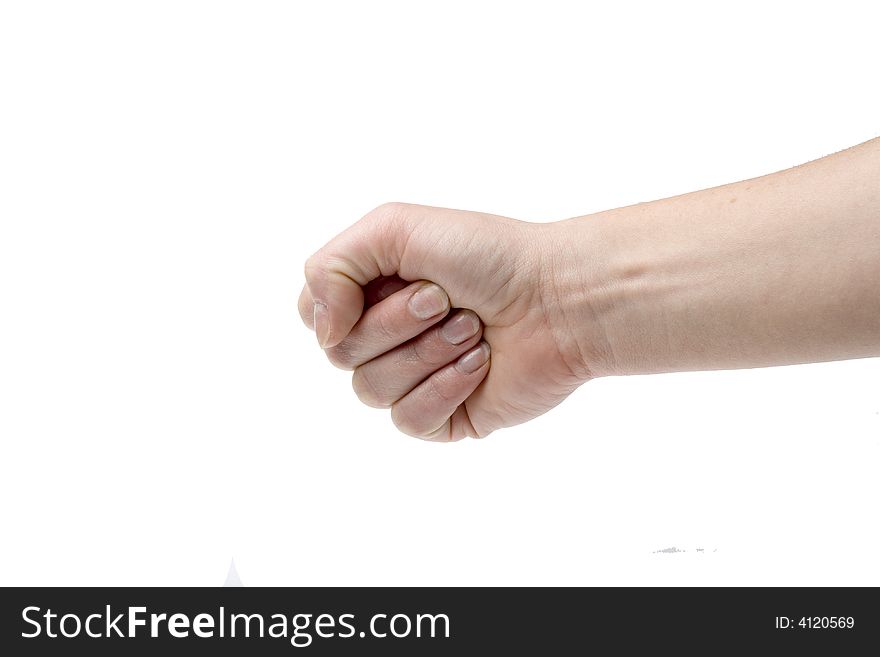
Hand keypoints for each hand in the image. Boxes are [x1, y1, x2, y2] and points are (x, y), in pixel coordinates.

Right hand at [299, 203, 594, 440]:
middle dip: (397, 323)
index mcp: (372, 293)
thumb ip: (330, 268)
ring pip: (371, 390)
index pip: (314, 316)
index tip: (398, 279)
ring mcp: (414, 380)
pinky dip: (444, 387)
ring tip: (472, 328)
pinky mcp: (444, 417)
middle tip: (446, 299)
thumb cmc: (486, 256)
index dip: (343, 305)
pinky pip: (409, 420)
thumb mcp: (393, 229)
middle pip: (340, 354)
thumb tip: (323, 335)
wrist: (557, 299)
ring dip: (426, 353)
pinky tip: (481, 363)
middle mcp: (388, 338)